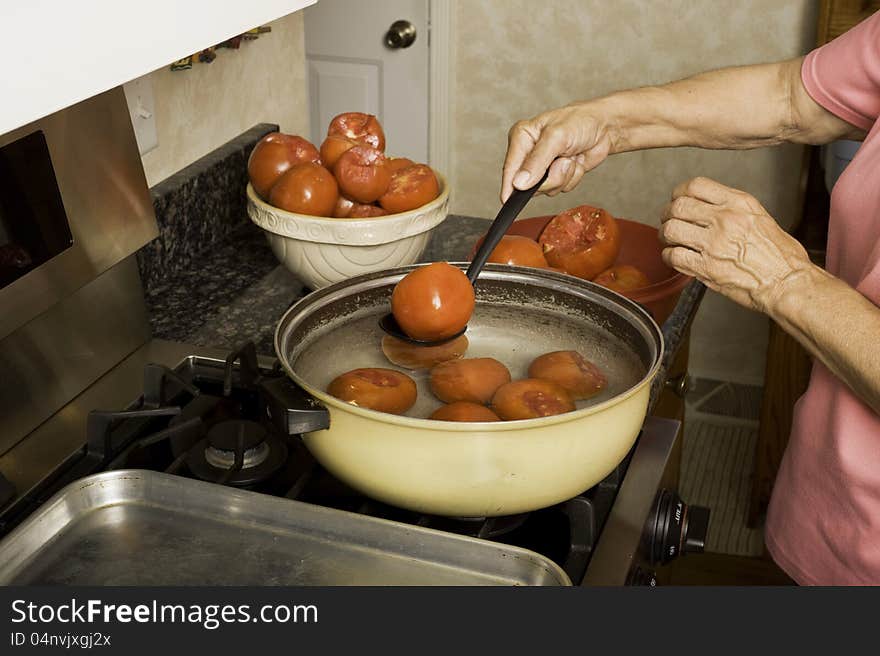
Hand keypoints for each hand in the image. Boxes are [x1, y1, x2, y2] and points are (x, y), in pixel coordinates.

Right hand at [501, 103, 613, 201]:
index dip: (509, 187)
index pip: (510, 168)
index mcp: (521, 138)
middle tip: (562, 160)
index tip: (509, 201)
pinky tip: (575, 162)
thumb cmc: (581, 121)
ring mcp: (543, 167)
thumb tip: (519, 183)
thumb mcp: (556, 137)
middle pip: (528, 184)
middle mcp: (529, 153)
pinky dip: (572, 178)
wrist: (605, 127)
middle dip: (549, 177)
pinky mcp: (557, 175)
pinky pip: (561, 189)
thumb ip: (536, 161)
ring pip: (546, 189)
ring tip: (570, 157)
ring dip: (563, 176)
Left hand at [659, 177, 813, 314]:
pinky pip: (673, 256)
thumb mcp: (760, 218)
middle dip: (667, 214)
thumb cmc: (780, 256)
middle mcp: (725, 220)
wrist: (787, 282)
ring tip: (669, 240)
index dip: (680, 192)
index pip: (697, 185)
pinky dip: (668, 256)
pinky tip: (674, 257)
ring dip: (665, 235)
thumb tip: (708, 208)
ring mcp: (714, 244)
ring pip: (671, 229)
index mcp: (739, 203)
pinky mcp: (706, 267)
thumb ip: (733, 210)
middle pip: (678, 206)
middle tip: (668, 221)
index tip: (677, 199)